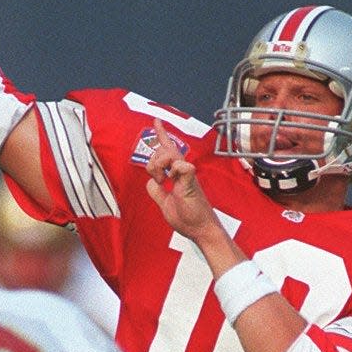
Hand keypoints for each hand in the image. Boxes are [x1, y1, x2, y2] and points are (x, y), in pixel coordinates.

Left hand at [144, 120, 222, 242]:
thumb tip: (150, 183)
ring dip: (159, 166)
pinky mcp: (192, 181)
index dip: (161, 135)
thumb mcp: (164, 204)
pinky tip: (172, 181)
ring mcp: (187, 175)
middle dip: (153, 162)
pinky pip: (181, 166)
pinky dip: (174, 170)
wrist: (201, 229)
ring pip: (169, 154)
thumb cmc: (188, 218)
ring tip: (163, 181)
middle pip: (164, 149)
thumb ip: (157, 192)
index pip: (167, 150)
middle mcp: (183, 171)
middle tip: (159, 180)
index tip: (156, 121)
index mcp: (177, 175)